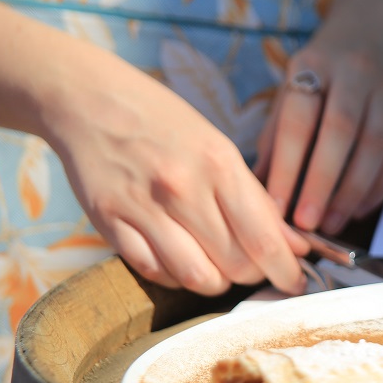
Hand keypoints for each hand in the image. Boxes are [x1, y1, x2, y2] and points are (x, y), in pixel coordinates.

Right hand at [45, 70, 310, 296]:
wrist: (87, 99)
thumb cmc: (163, 123)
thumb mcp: (218, 148)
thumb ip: (256, 200)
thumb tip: (295, 246)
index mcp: (218, 164)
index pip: (264, 239)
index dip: (286, 270)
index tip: (296, 282)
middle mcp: (181, 188)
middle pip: (235, 265)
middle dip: (253, 274)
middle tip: (252, 266)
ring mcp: (142, 208)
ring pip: (198, 278)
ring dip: (216, 282)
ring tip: (218, 266)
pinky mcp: (109, 223)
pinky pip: (155, 273)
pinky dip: (176, 276)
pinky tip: (181, 259)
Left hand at [255, 0, 382, 235]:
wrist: (380, 22)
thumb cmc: (326, 64)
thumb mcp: (292, 82)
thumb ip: (276, 133)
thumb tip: (256, 188)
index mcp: (313, 64)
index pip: (298, 120)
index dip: (286, 166)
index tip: (275, 206)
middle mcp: (354, 73)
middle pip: (340, 132)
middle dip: (322, 182)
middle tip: (308, 222)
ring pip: (376, 146)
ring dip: (353, 190)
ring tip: (333, 222)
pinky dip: (381, 186)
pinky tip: (360, 207)